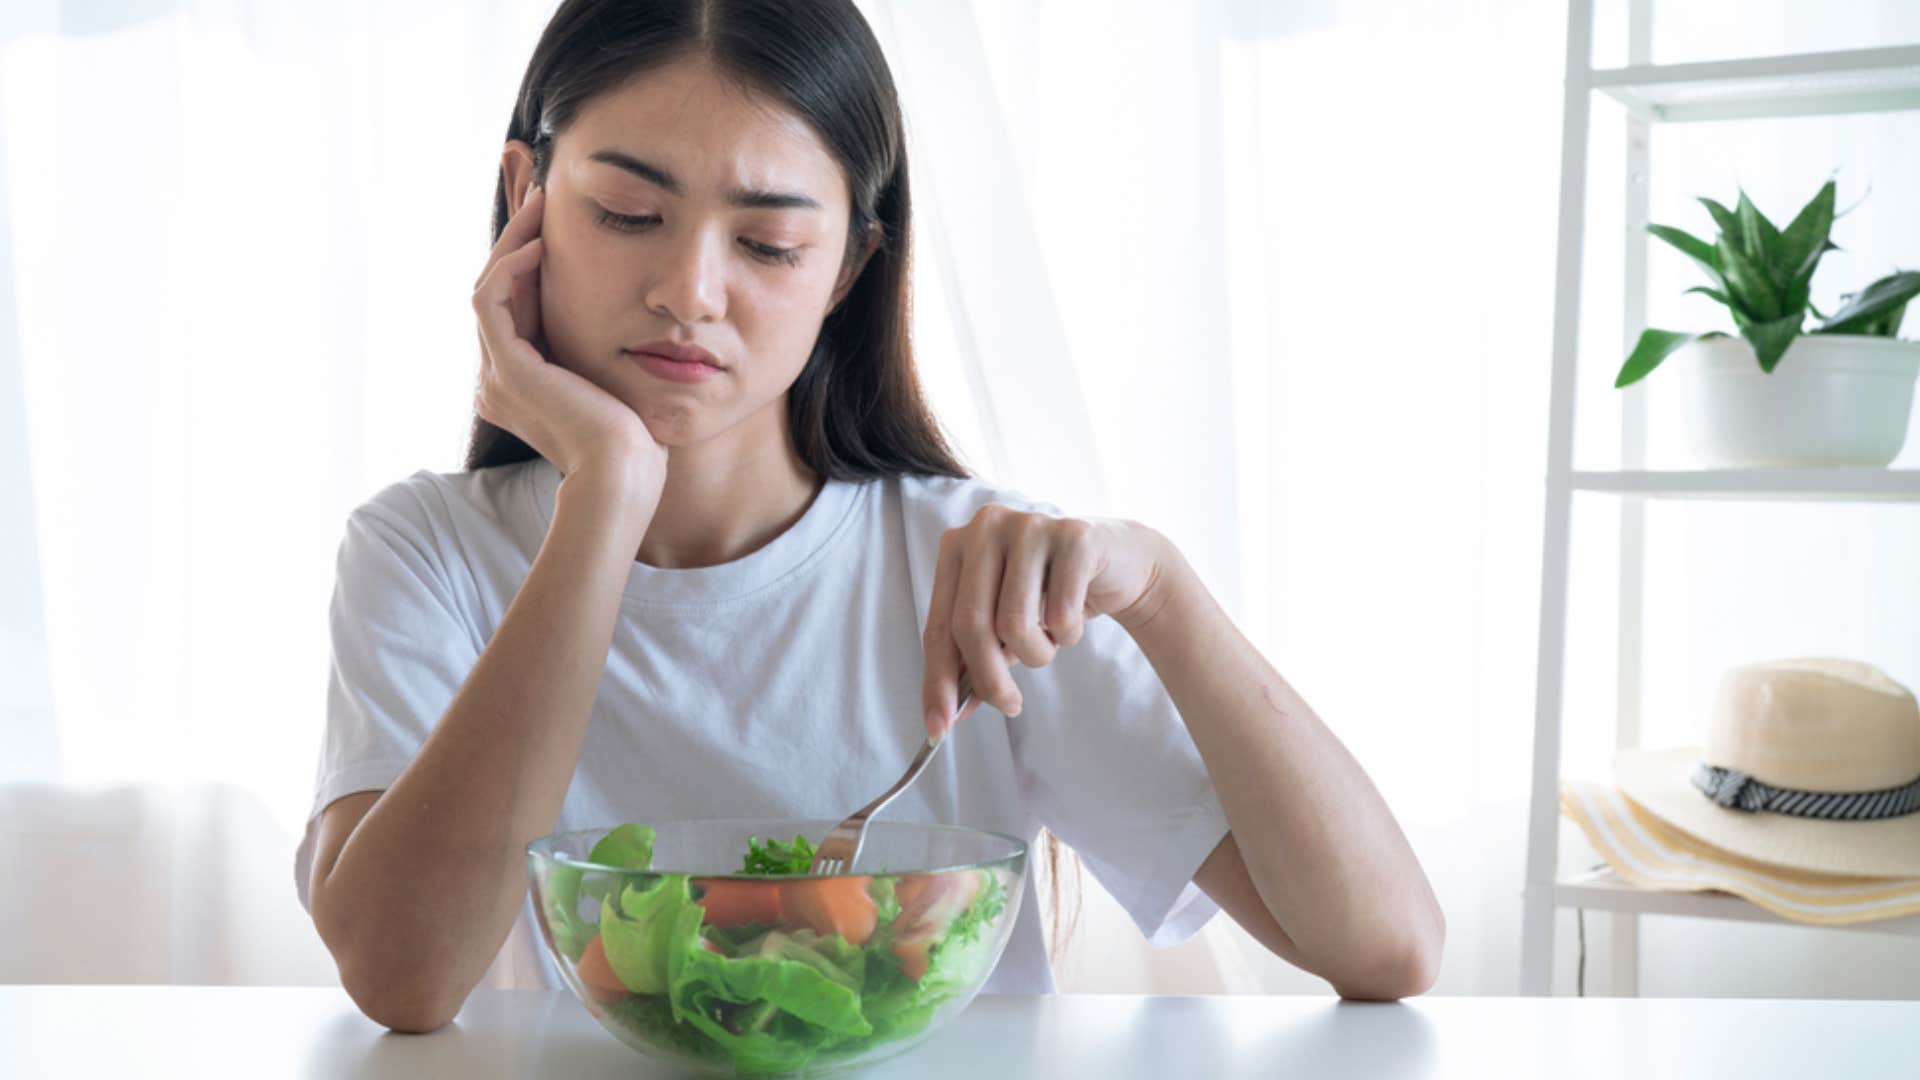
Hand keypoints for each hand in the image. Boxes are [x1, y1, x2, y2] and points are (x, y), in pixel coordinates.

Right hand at [471, 185, 665, 499]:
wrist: (623, 475)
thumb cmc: (633, 439)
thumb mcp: (614, 381)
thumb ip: (601, 352)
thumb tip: (626, 319)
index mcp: (519, 383)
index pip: (515, 306)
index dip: (529, 260)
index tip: (553, 220)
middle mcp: (499, 378)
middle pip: (497, 290)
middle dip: (517, 238)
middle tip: (540, 195)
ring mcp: (498, 374)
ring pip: (490, 287)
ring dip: (514, 241)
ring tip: (541, 205)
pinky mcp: (507, 368)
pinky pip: (492, 300)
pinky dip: (512, 267)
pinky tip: (541, 246)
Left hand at [921, 505, 1171, 738]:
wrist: (1118, 561)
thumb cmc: (1049, 595)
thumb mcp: (1001, 625)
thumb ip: (971, 661)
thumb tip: (944, 716)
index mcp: (957, 546)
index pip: (940, 625)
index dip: (938, 681)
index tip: (939, 728)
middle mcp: (986, 526)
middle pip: (972, 625)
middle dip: (990, 680)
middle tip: (1010, 705)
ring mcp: (1030, 526)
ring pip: (1015, 624)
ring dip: (1036, 654)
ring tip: (1048, 642)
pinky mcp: (1074, 536)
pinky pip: (1060, 615)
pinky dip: (1067, 635)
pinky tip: (1072, 620)